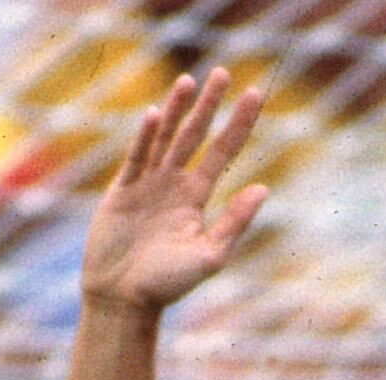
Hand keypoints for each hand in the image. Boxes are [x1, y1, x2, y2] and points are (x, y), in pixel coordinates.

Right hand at [81, 69, 266, 314]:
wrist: (122, 299)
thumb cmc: (166, 285)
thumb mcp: (209, 256)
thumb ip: (234, 222)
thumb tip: (263, 188)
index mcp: (196, 199)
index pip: (223, 152)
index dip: (238, 124)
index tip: (255, 95)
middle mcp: (173, 185)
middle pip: (196, 135)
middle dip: (210, 105)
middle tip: (223, 73)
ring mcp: (147, 184)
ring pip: (166, 138)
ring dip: (178, 109)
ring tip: (190, 80)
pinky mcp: (122, 190)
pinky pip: (137, 157)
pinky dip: (146, 136)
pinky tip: (157, 114)